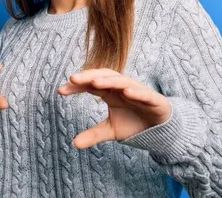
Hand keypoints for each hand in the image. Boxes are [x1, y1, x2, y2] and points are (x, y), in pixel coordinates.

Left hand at [57, 69, 171, 148]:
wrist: (160, 129)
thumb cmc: (133, 123)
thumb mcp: (111, 131)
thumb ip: (94, 134)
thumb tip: (74, 144)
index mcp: (110, 92)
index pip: (91, 85)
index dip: (77, 87)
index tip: (60, 91)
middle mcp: (122, 88)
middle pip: (104, 77)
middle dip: (89, 77)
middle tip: (73, 79)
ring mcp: (137, 92)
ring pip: (122, 81)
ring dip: (109, 81)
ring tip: (95, 83)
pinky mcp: (153, 99)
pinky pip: (144, 94)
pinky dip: (136, 91)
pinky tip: (126, 91)